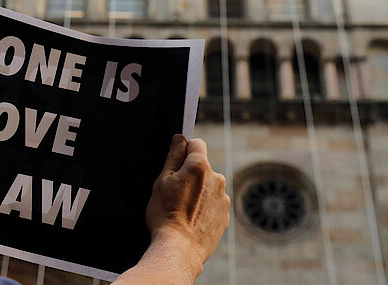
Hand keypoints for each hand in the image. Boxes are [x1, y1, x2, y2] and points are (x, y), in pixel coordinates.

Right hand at [144, 135, 229, 275]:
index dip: (184, 150)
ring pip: (209, 187)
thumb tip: (180, 139)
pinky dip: (204, 209)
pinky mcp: (226, 216)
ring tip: (182, 210)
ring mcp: (224, 199)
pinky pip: (214, 205)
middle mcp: (217, 179)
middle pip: (203, 168)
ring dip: (199, 193)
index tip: (176, 164)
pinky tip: (191, 221)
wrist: (179, 249)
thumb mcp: (162, 181)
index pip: (197, 144)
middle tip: (174, 193)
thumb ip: (173, 156)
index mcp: (200, 167)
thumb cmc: (165, 214)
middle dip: (191, 175)